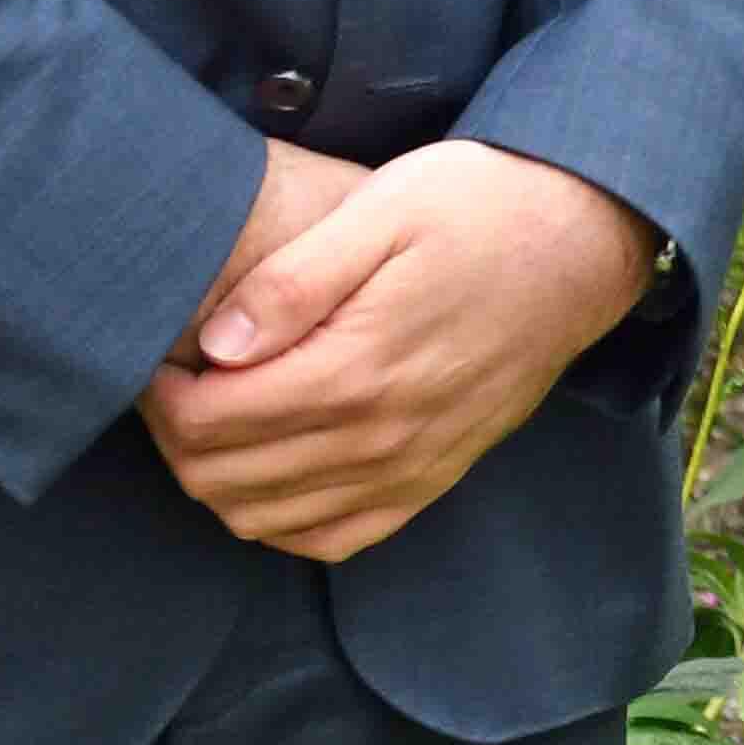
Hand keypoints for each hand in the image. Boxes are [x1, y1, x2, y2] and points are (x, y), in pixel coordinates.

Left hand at [139, 138, 665, 562]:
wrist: (586, 239)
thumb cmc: (480, 206)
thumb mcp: (383, 210)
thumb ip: (292, 281)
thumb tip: (216, 345)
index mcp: (357, 370)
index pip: (210, 423)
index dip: (159, 395)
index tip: (157, 353)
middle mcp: (382, 437)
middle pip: (225, 481)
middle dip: (175, 439)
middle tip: (173, 382)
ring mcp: (412, 466)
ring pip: (268, 522)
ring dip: (218, 481)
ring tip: (212, 418)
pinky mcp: (436, 476)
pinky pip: (336, 538)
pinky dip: (283, 522)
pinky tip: (271, 474)